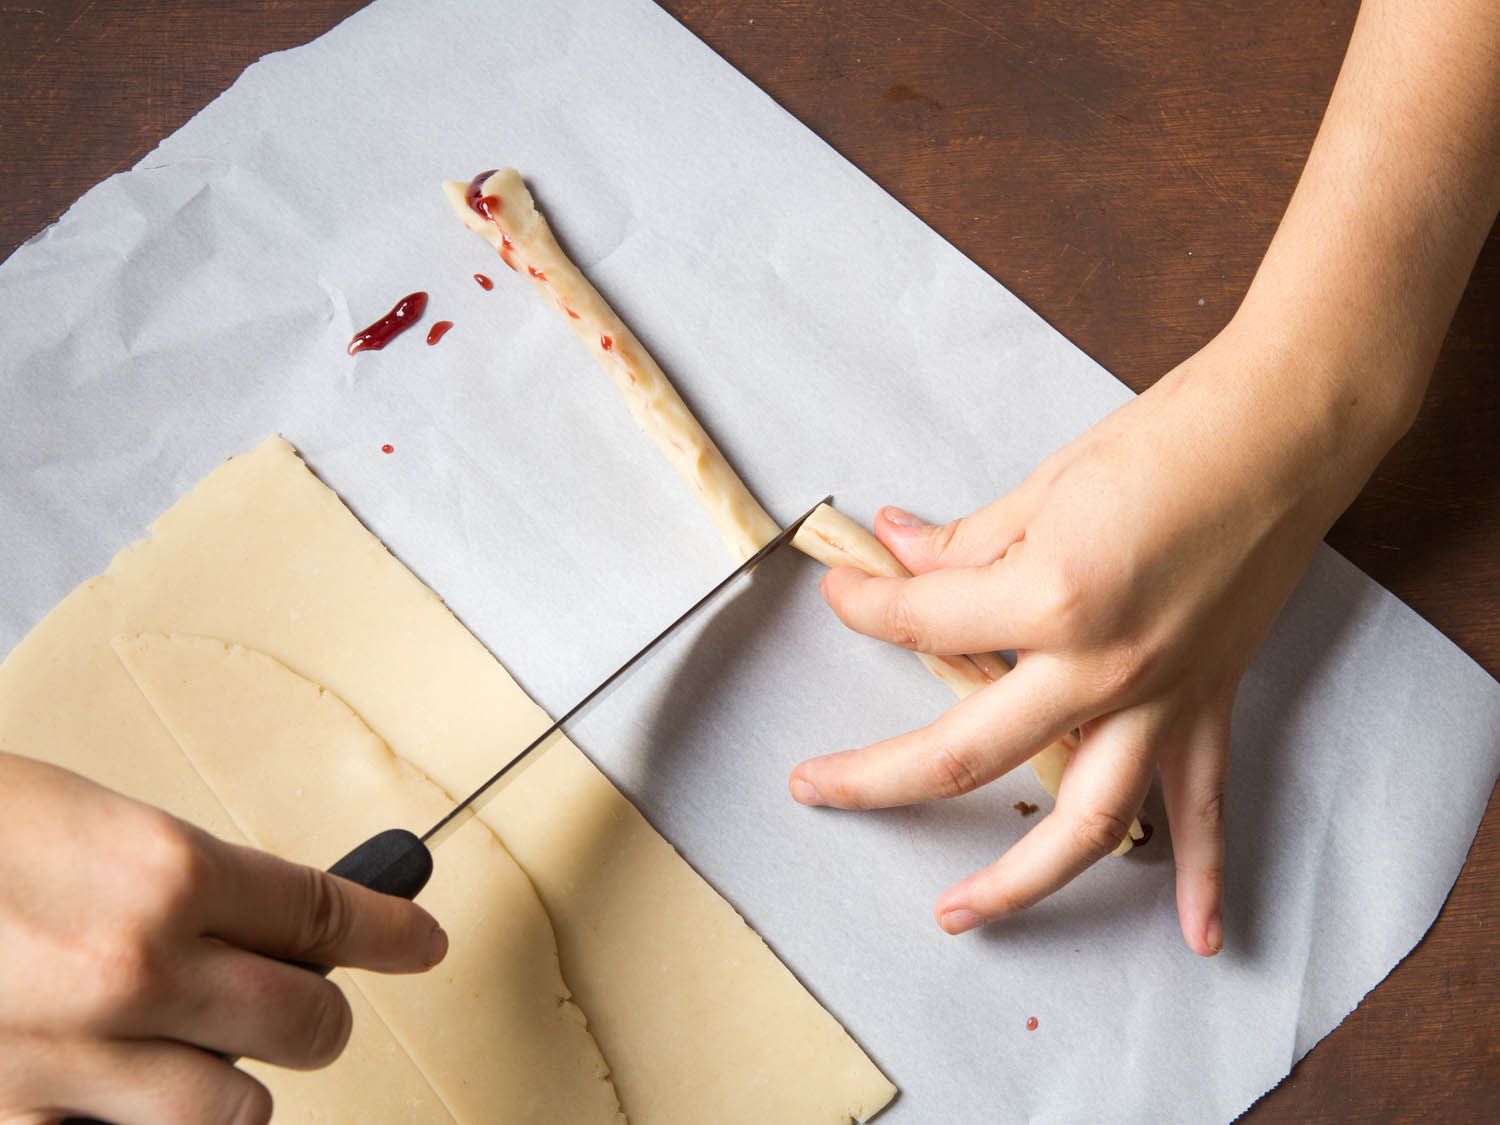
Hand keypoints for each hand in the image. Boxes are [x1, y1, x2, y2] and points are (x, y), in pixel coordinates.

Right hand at [0, 752, 447, 1123]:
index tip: (417, 942)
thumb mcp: (80, 819)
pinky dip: (127, 1123)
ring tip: (200, 1055)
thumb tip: (258, 916)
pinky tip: (105, 1085)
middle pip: (305, 1024)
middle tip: (307, 1002)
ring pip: (231, 1113)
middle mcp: (131, 972)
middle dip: (318, 1013)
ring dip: (231, 1086)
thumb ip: (180, 877)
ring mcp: (66, 1064)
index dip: (389, 931)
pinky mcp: (11, 1121)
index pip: (327, 916)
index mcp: (162, 871)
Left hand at [789, 319, 1413, 954]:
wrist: (1283, 430)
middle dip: (873, 778)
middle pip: (962, 752)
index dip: (865, 606)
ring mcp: (1159, 697)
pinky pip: (1205, 806)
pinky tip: (1195, 933)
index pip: (922, 622)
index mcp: (1052, 597)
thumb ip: (967, 542)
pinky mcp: (1207, 702)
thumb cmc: (1167, 438)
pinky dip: (1204, 877)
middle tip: (812, 786)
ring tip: (956, 912)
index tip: (841, 593)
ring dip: (1015, 881)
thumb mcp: (1045, 483)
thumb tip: (899, 552)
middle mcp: (1102, 667)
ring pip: (1082, 822)